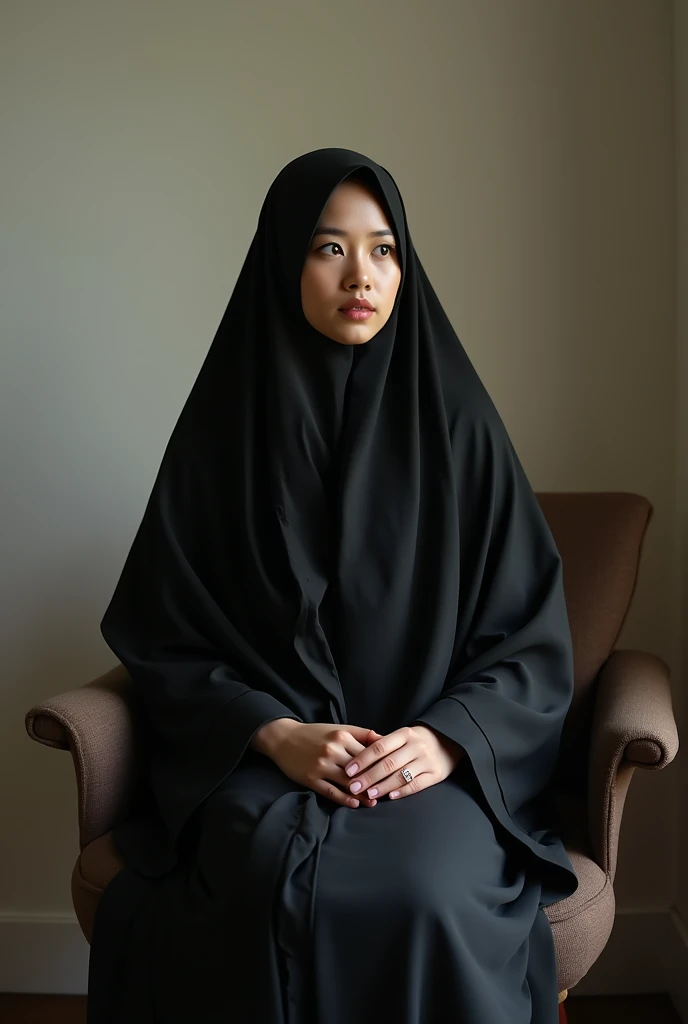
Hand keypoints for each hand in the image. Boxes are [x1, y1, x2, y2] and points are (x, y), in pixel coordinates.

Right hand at [252, 719, 383, 808]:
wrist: (283, 738)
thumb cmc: (315, 733)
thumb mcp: (338, 728)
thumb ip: (361, 734)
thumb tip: (384, 739)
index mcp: (341, 736)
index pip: (368, 753)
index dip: (381, 764)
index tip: (392, 773)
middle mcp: (332, 750)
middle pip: (360, 770)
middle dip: (374, 781)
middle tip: (387, 791)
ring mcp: (321, 766)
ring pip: (348, 783)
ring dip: (362, 794)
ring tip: (374, 801)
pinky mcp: (311, 779)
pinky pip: (332, 792)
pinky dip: (345, 799)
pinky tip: (355, 804)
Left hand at [343, 725, 464, 801]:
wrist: (450, 740)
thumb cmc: (418, 740)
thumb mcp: (402, 735)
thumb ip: (383, 743)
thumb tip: (357, 748)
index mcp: (405, 734)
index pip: (380, 747)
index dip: (363, 759)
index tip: (349, 770)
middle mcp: (416, 746)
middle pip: (388, 763)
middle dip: (368, 776)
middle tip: (353, 786)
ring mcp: (427, 760)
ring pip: (401, 776)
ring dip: (383, 786)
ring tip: (368, 794)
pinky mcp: (436, 774)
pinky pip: (416, 785)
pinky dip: (402, 791)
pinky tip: (390, 797)